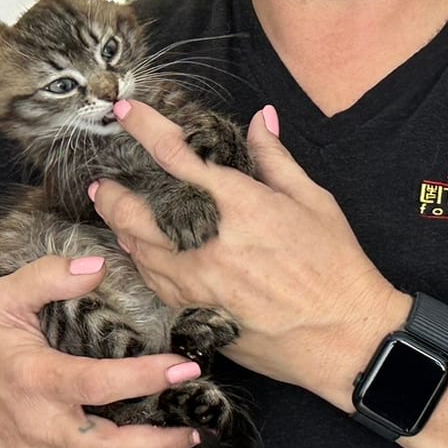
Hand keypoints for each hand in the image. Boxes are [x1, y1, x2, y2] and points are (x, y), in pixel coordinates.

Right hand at [0, 253, 202, 447]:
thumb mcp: (5, 299)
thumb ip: (48, 276)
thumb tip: (95, 266)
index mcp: (32, 379)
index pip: (94, 384)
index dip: (144, 377)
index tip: (183, 367)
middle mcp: (40, 427)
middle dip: (162, 441)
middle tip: (195, 420)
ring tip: (182, 431)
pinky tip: (151, 444)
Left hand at [91, 100, 404, 400]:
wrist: (345, 337)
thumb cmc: (337, 266)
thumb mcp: (315, 201)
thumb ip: (276, 159)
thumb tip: (259, 118)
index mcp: (241, 204)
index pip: (177, 155)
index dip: (145, 127)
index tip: (124, 110)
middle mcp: (210, 242)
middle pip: (139, 211)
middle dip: (114, 194)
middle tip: (102, 183)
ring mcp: (199, 283)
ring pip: (140, 251)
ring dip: (121, 228)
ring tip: (114, 214)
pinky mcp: (199, 313)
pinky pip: (156, 283)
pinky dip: (142, 263)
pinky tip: (140, 254)